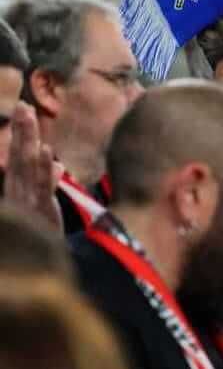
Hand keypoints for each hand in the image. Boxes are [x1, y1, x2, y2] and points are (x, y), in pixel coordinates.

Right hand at [4, 102, 62, 231]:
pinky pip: (44, 188)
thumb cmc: (41, 233)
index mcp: (19, 188)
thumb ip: (48, 182)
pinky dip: (46, 169)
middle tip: (23, 105)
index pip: (19, 155)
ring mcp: (28, 201)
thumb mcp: (44, 204)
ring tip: (29, 118)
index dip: (21, 132)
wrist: (39, 264)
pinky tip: (49, 152)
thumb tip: (58, 164)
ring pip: (29, 166)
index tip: (24, 107)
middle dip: (21, 130)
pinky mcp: (41, 212)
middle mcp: (19, 192)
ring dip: (29, 141)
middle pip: (20, 156)